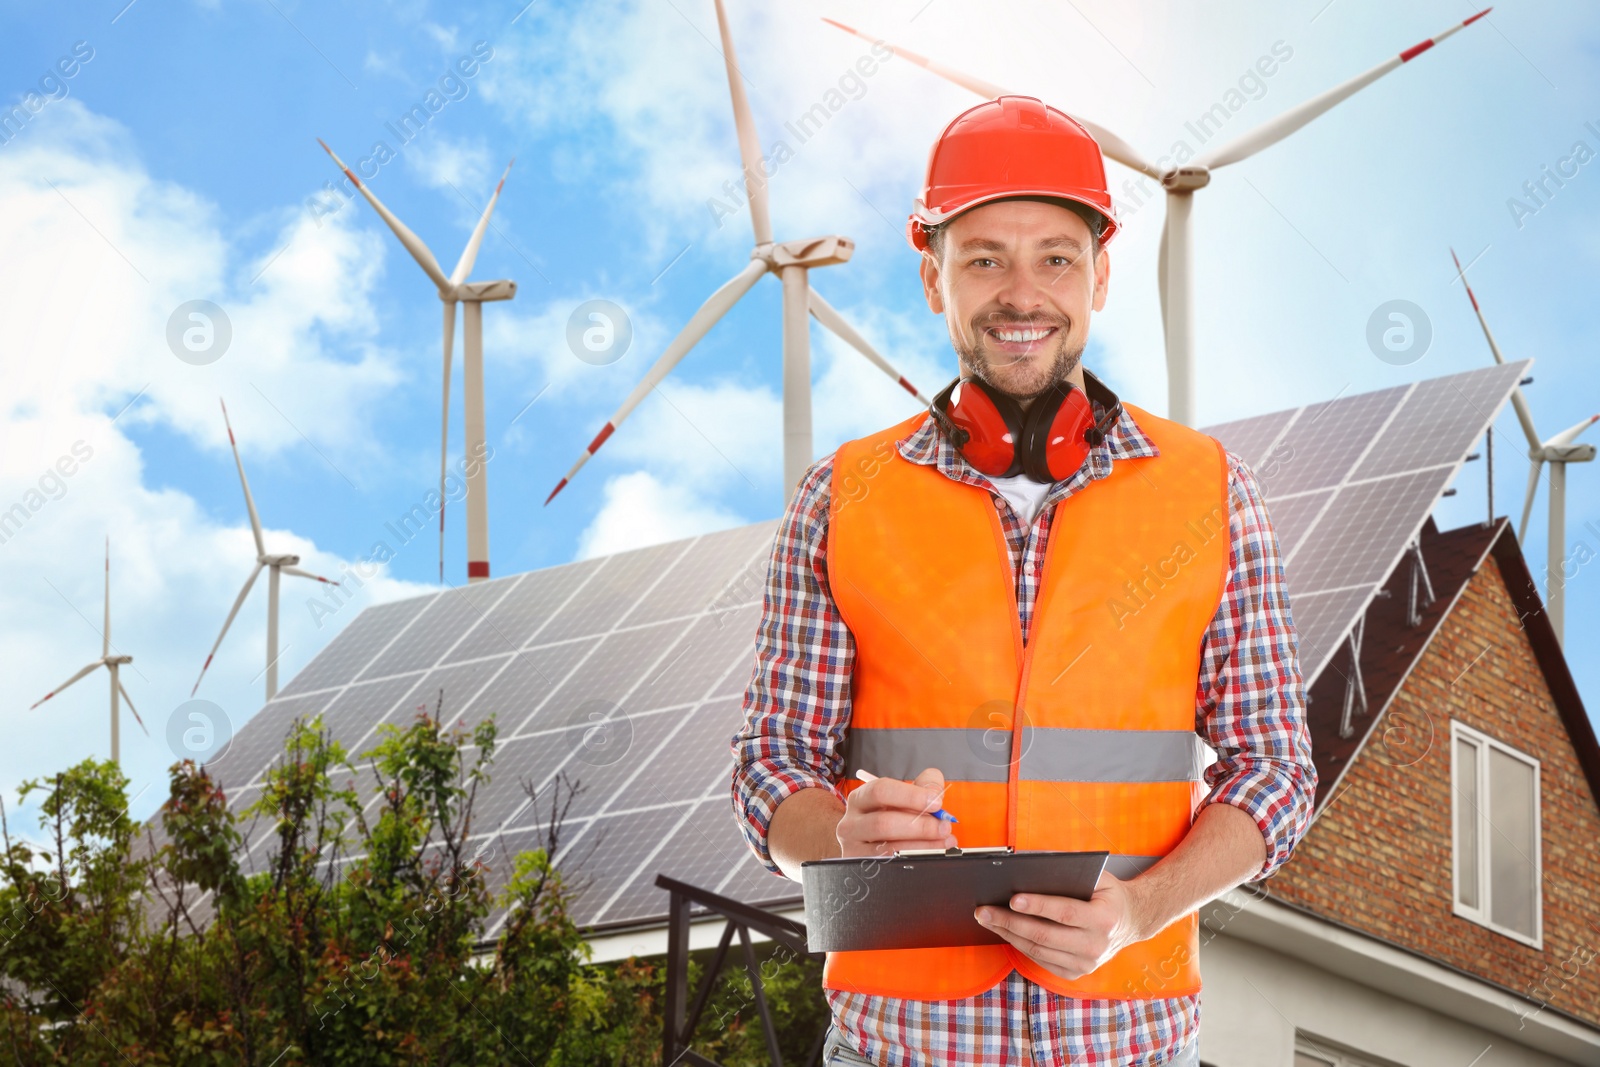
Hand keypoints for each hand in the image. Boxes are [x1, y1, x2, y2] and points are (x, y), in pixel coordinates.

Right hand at [836, 767, 957, 857]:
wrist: (876, 843)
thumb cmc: (893, 816)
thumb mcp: (905, 797)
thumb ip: (924, 786)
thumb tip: (936, 792)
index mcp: (861, 798)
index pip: (881, 791)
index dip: (910, 796)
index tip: (936, 802)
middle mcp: (851, 822)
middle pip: (884, 822)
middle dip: (920, 825)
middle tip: (943, 827)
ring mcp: (853, 848)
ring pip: (888, 849)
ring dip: (922, 846)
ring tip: (943, 841)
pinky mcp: (860, 868)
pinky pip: (890, 867)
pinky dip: (914, 860)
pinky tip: (930, 855)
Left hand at [973, 871, 1146, 979]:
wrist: (1130, 922)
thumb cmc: (1107, 893)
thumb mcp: (1099, 876)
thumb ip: (1070, 872)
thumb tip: (1028, 865)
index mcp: (1104, 919)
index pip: (1065, 913)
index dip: (1038, 906)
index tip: (1012, 898)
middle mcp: (1096, 946)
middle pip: (1045, 935)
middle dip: (1010, 922)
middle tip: (984, 910)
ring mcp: (1086, 964)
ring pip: (1038, 950)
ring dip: (1008, 934)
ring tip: (987, 919)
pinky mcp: (1075, 973)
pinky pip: (1040, 960)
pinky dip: (1019, 945)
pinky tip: (1004, 931)